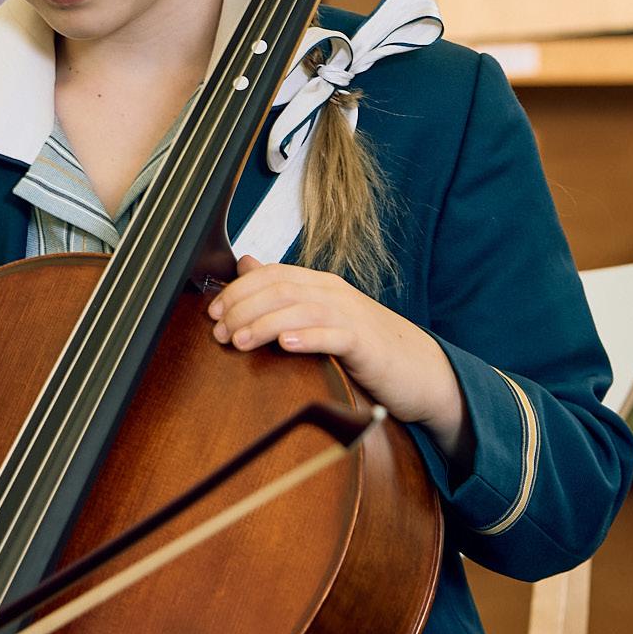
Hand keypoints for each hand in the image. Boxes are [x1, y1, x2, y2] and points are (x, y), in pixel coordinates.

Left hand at [208, 256, 466, 442]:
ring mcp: (350, 315)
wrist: (419, 369)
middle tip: (220, 333)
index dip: (237, 291)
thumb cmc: (365, 345)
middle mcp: (332, 293)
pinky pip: (333, 335)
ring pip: (299, 309)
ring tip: (239, 341)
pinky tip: (285, 345)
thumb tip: (245, 264)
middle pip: (279, 289)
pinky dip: (307, 338)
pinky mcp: (365, 343)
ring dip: (264, 324)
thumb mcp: (320, 315)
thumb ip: (283, 291)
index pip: (270, 275)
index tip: (213, 313)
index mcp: (318, 285)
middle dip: (242, 308)